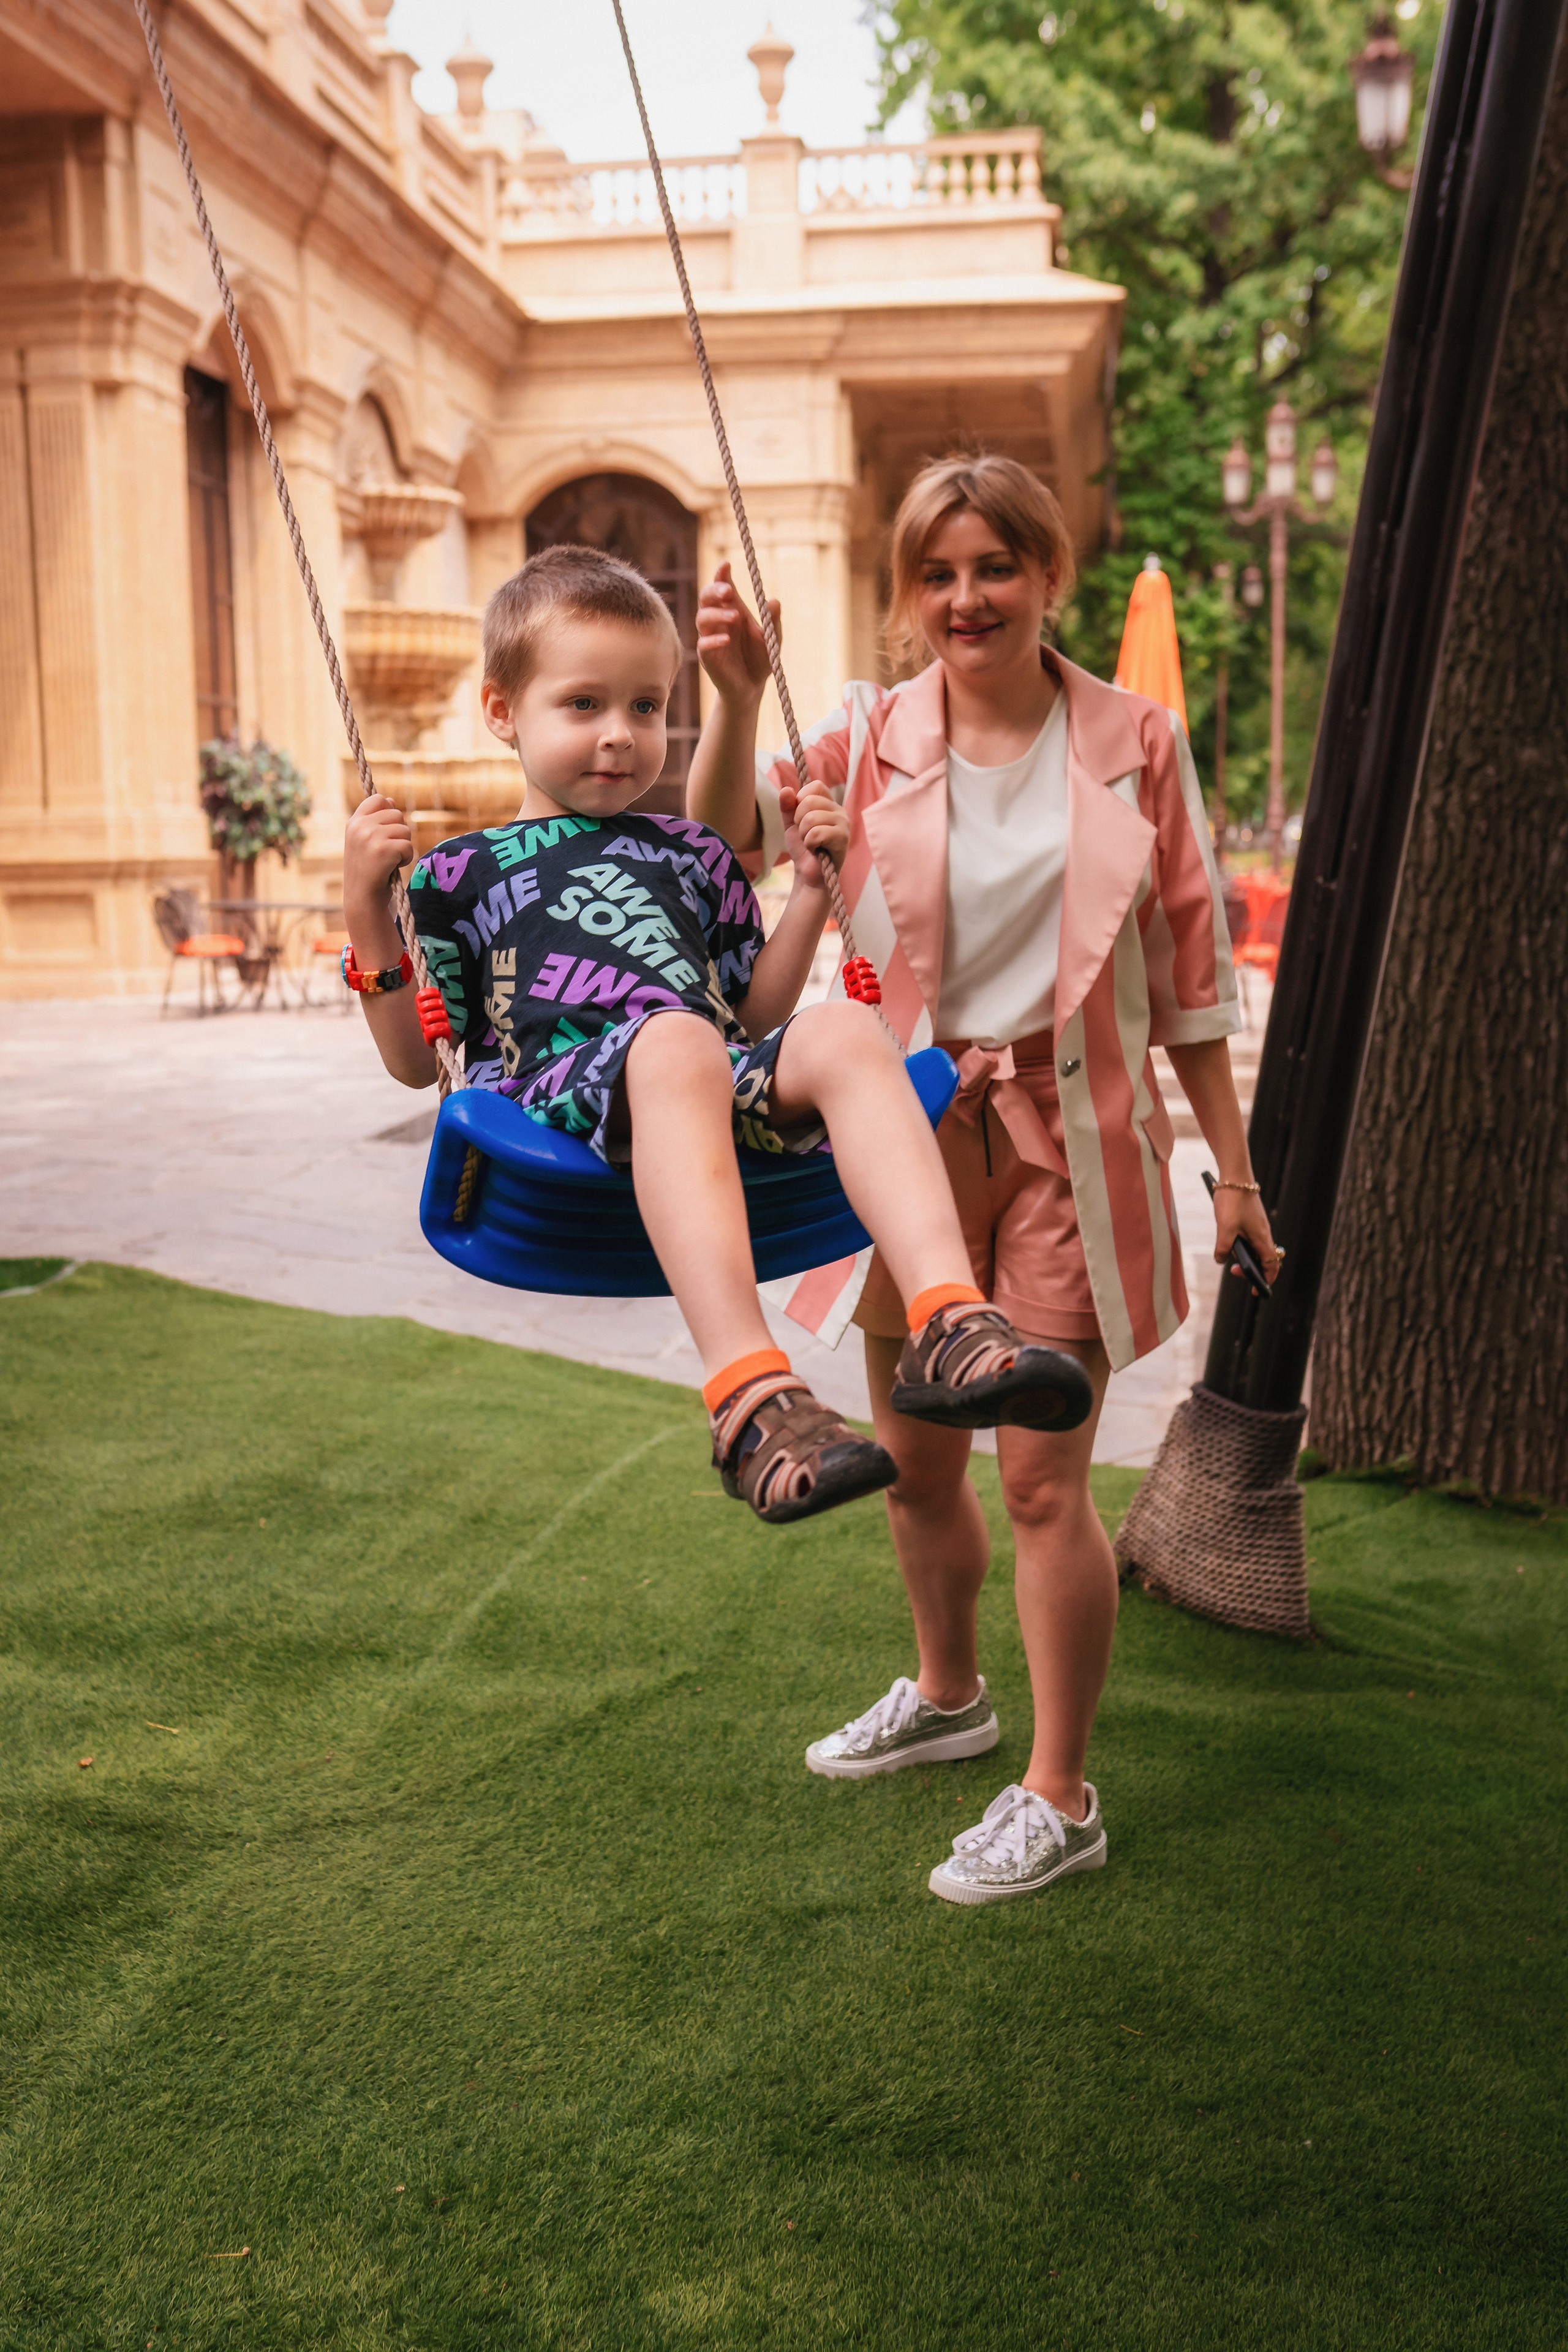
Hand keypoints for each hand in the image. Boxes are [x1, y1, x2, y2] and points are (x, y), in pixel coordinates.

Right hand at [344, 792, 413, 913]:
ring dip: (403, 846)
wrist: (362, 899)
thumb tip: (392, 800)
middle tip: (388, 851)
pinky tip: (395, 867)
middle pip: (396, 813)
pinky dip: (406, 858)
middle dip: (399, 833)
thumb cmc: (368, 871)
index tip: (386, 831)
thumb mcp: (367, 841)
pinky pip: (408, 845)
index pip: (378, 799)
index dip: (388, 811)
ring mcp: (371, 837)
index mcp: (354, 822)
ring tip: (390, 860)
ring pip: (405, 829)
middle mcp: (360, 826)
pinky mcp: (384, 849)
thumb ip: (377, 821)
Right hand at [696, 560, 778, 702]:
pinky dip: (713, 640)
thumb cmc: (761, 658)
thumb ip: (773, 620)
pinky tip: (726, 640)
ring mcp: (710, 637)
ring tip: (735, 617)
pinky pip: (703, 644)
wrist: (753, 687)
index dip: (721, 574)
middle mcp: (719, 620)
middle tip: (728, 591)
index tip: (726, 564)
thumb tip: (774, 600)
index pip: (722, 586)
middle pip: (706, 597)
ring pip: (702, 618)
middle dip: (714, 590)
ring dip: (717, 615)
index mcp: (733, 609)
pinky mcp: (707, 656)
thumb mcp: (772, 639)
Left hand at [780, 778, 847, 886]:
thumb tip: (785, 789)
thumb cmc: (803, 849)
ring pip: (811, 818)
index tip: (800, 818)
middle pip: (809, 801)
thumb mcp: (791, 824)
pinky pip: (817, 833)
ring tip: (811, 843)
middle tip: (805, 834)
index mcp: (829, 804)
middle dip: (799, 821)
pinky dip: (810, 843)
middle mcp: (839, 811)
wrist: (809, 874)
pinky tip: (816, 849)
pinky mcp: (843, 838)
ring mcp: (844, 824)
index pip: (815, 786)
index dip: (800, 800)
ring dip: (804, 834)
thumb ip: (787, 806)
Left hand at [1213, 1184, 1281, 1285]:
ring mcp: (1258, 1225)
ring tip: (1229, 1257)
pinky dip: (1243, 1245)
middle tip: (1234, 1271)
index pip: (1271, 1265)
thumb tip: (1221, 1260)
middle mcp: (1264, 1233)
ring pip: (1256, 1248)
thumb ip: (1223, 1248)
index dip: (1266, 1280)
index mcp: (1262, 1238)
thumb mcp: (1224, 1229)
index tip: (1256, 1290)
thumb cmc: (1232, 1201)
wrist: (1235, 1176)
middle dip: (1252, 1270)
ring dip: (1246, 1257)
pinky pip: (1251, 1238)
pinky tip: (1228, 1241)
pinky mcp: (1252, 1219)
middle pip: (1265, 1259)